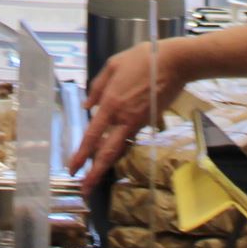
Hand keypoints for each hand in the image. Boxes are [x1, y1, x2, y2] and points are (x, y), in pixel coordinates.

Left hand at [72, 38, 190, 180]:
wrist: (174, 63)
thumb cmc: (142, 59)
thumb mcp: (113, 65)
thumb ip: (97, 87)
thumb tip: (87, 106)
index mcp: (111, 103)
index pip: (92, 135)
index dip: (81, 154)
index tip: (72, 168)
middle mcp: (123, 117)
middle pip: (107, 152)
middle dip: (95, 172)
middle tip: (85, 188)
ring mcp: (138, 121)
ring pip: (120, 147)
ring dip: (108, 162)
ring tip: (96, 174)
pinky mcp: (149, 121)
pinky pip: (131, 135)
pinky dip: (122, 143)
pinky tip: (115, 146)